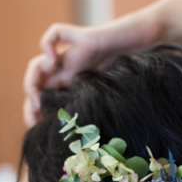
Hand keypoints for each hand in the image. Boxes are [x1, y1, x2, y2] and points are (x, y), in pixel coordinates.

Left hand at [23, 3, 165, 126]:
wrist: (151, 39)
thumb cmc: (139, 68)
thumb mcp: (116, 97)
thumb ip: (102, 113)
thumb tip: (93, 148)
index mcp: (78, 82)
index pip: (48, 96)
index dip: (38, 112)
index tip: (37, 128)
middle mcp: (72, 68)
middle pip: (38, 81)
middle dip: (30, 100)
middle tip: (33, 117)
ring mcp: (75, 52)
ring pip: (39, 60)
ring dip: (31, 78)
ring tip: (36, 93)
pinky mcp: (83, 36)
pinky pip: (55, 33)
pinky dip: (47, 46)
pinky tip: (54, 61)